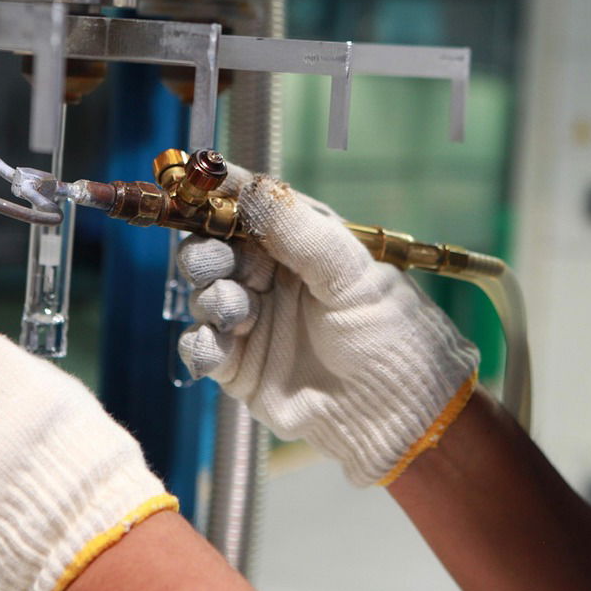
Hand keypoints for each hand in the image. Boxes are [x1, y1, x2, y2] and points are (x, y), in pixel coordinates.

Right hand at [177, 168, 478, 486]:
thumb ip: (298, 231)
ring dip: (211, 297)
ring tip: (237, 313)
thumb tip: (249, 187)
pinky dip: (201, 344)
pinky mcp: (240, 365)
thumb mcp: (350, 272)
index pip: (251, 206)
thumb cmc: (389, 332)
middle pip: (214, 247)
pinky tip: (218, 348)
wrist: (398, 410)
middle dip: (206, 251)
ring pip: (204, 293)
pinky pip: (201, 346)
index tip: (192, 180)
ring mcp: (254, 319)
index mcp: (302, 242)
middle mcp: (272, 275)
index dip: (219, 191)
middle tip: (214, 264)